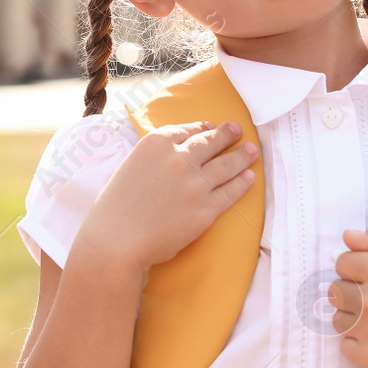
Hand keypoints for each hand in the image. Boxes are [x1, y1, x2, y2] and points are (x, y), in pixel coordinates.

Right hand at [78, 119, 258, 275]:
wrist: (117, 241)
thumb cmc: (115, 208)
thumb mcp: (130, 167)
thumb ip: (153, 158)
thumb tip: (172, 155)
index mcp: (156, 144)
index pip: (187, 130)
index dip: (202, 128)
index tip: (212, 127)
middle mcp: (179, 158)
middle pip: (210, 142)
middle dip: (227, 135)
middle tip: (238, 130)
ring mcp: (195, 184)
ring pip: (226, 165)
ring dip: (242, 156)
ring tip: (252, 151)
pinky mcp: (205, 210)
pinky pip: (230, 192)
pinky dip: (242, 183)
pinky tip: (249, 178)